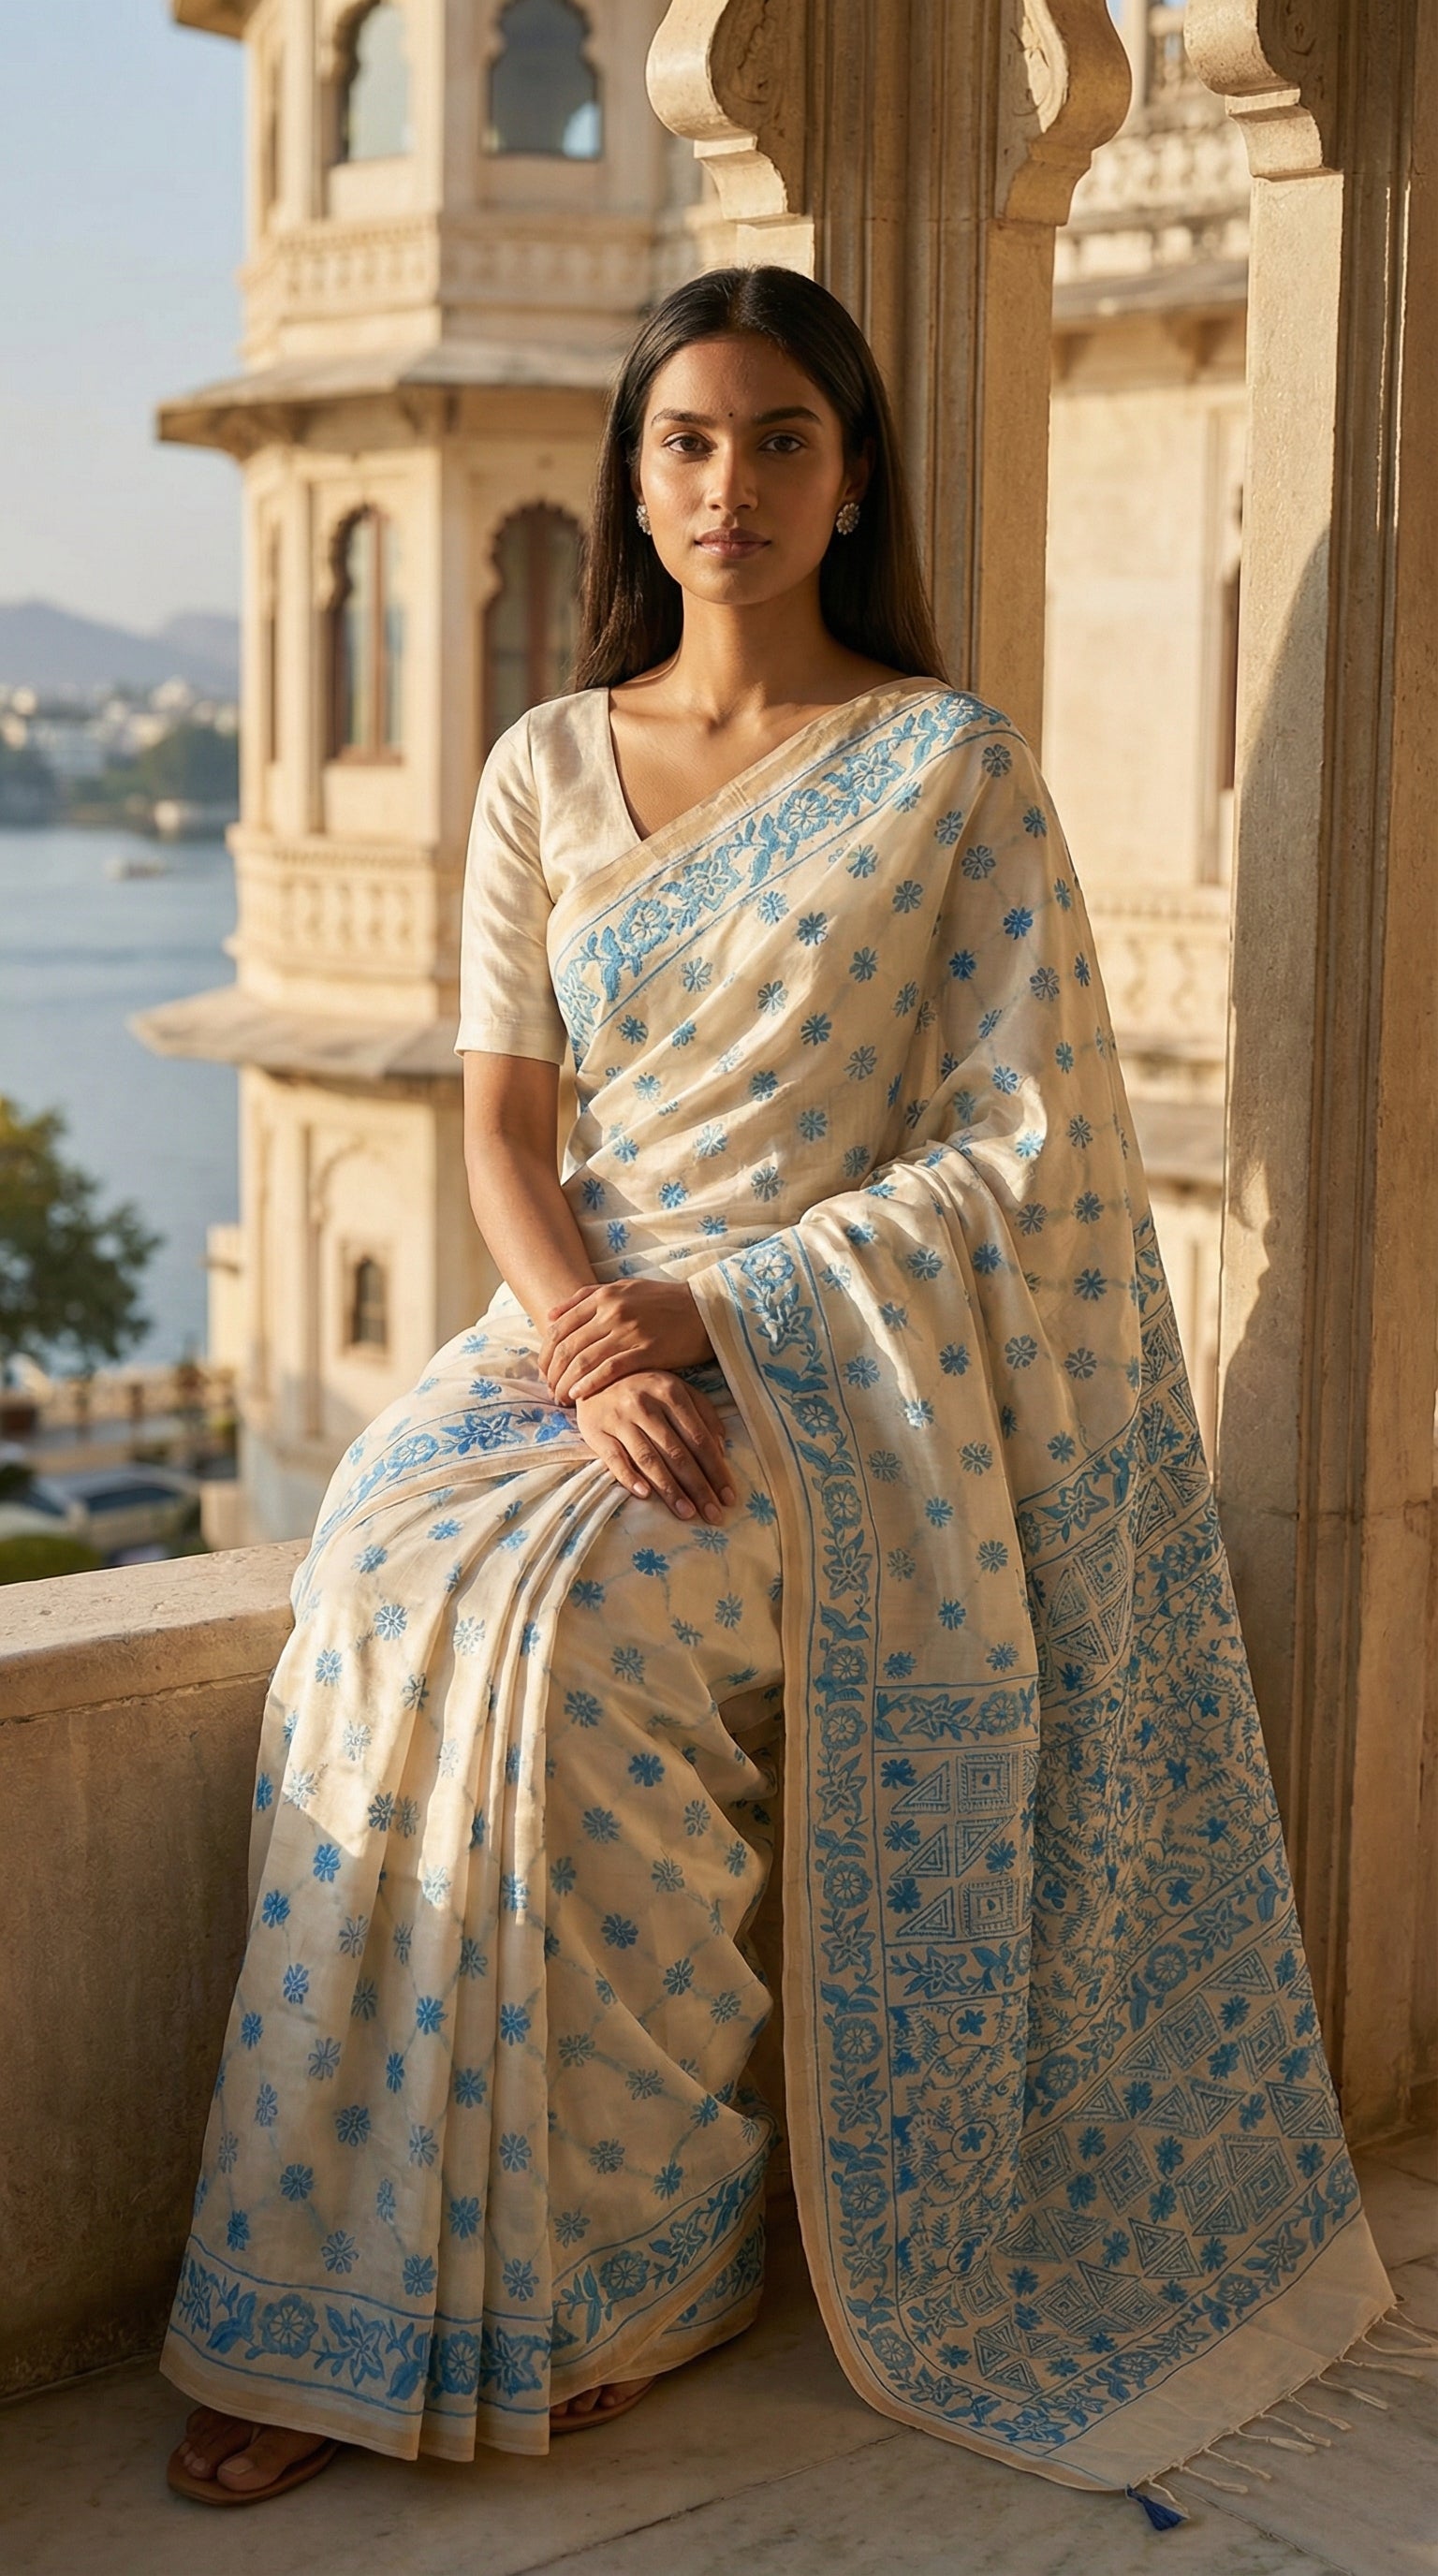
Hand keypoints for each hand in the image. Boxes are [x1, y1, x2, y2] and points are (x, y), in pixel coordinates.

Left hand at [540, 1279, 713, 1404]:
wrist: (705, 1308)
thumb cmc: (663, 1301)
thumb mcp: (623, 1288)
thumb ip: (586, 1298)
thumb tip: (550, 1314)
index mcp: (603, 1295)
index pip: (560, 1327)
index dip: (546, 1353)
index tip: (544, 1371)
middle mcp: (612, 1310)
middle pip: (568, 1346)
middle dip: (553, 1372)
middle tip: (550, 1391)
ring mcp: (629, 1330)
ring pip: (584, 1360)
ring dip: (567, 1382)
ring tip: (561, 1399)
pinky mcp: (647, 1350)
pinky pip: (610, 1370)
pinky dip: (590, 1384)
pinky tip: (580, 1396)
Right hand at [575, 1371, 735, 1522]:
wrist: (592, 1376)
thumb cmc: (643, 1387)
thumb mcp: (676, 1389)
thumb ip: (703, 1413)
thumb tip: (722, 1448)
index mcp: (671, 1393)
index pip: (699, 1439)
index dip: (716, 1470)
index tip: (728, 1496)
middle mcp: (646, 1405)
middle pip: (677, 1453)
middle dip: (698, 1487)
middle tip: (713, 1515)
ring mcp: (620, 1418)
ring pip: (649, 1459)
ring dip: (669, 1490)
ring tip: (686, 1513)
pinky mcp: (596, 1431)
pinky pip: (615, 1459)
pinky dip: (630, 1478)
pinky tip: (645, 1496)